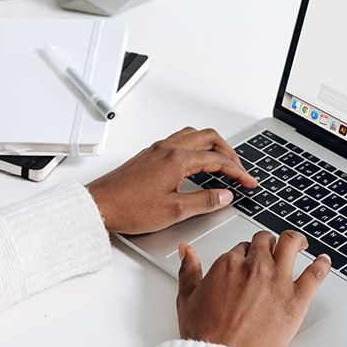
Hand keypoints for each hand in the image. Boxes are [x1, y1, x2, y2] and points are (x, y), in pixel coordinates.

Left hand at [86, 127, 255, 234]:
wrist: (99, 205)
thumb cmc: (129, 208)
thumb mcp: (175, 211)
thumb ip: (204, 201)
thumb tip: (224, 196)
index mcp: (177, 159)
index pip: (217, 159)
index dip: (238, 171)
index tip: (248, 182)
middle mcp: (167, 148)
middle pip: (208, 138)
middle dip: (228, 152)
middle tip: (238, 169)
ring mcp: (156, 150)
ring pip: (192, 135)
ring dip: (210, 145)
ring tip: (220, 162)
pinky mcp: (147, 156)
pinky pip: (178, 141)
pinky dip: (194, 147)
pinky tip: (193, 163)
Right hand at [176, 230, 331, 346]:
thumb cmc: (204, 334)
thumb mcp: (187, 297)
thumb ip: (188, 269)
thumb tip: (186, 250)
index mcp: (228, 264)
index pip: (242, 247)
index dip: (245, 254)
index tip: (248, 261)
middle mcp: (254, 267)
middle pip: (265, 242)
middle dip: (267, 244)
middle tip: (271, 249)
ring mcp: (277, 281)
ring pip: (290, 245)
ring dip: (295, 241)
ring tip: (299, 243)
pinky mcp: (296, 299)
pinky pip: (315, 274)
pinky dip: (322, 265)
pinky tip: (324, 261)